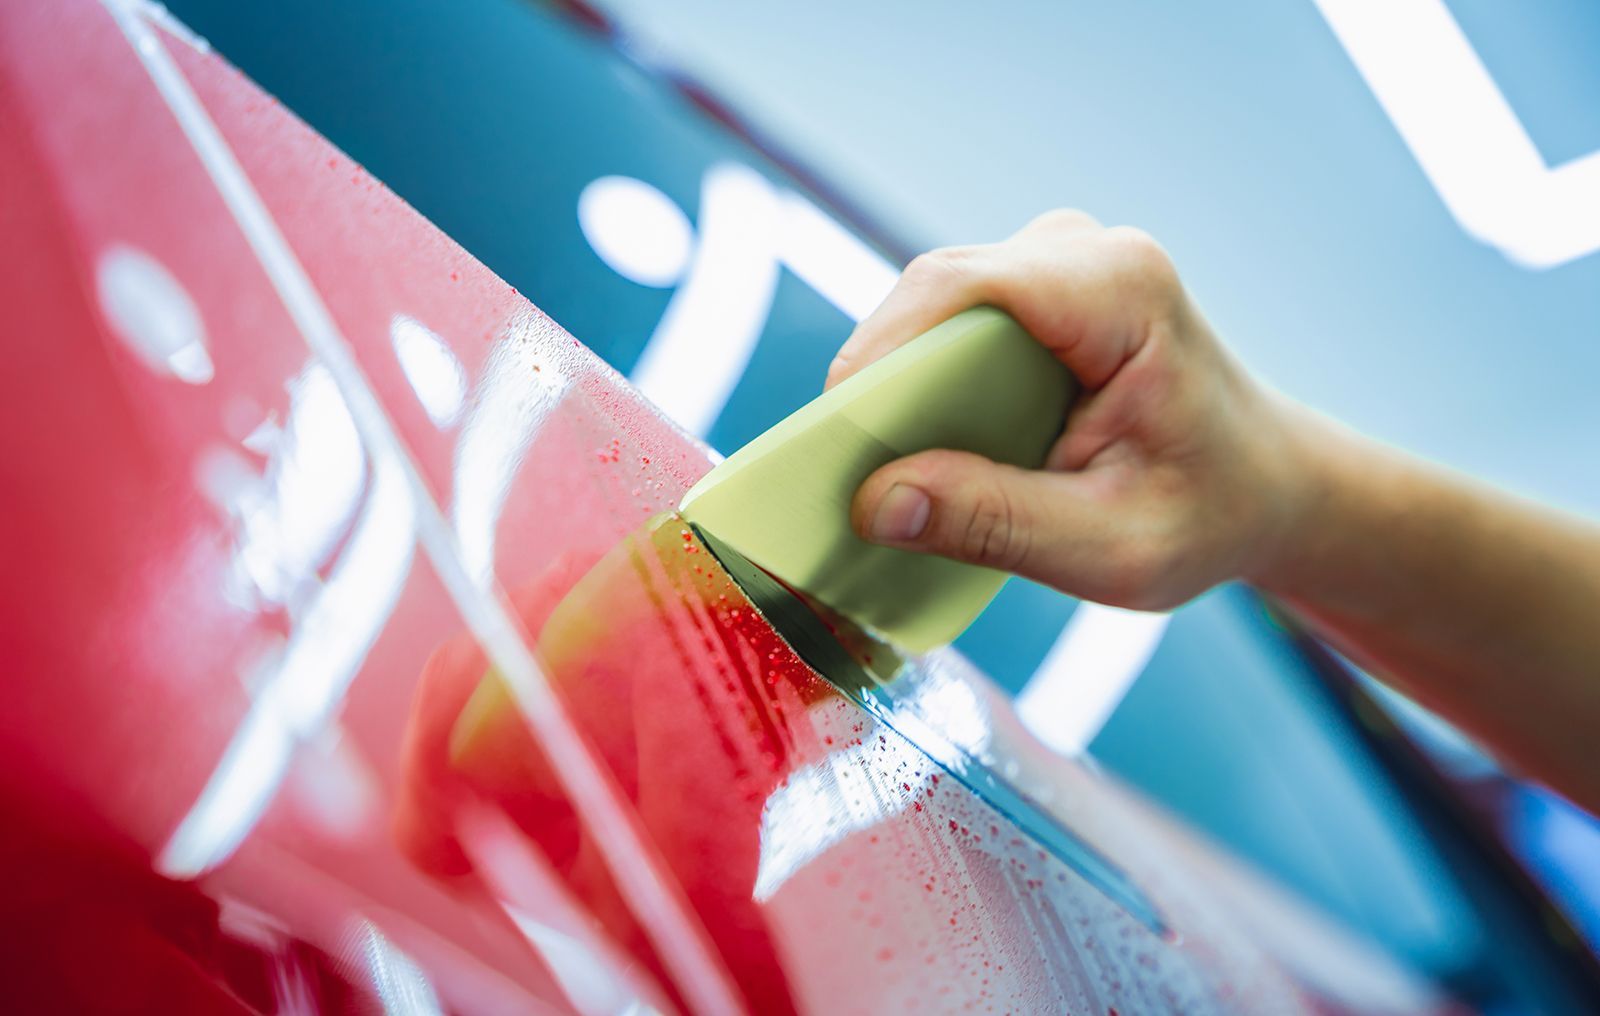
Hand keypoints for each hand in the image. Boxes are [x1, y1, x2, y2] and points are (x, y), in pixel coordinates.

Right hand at [829, 210, 1307, 610]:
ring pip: (929, 309)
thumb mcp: (1114, 548)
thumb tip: (875, 504)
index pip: (963, 289)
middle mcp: (1083, 252)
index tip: (833, 436)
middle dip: (878, 384)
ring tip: (881, 476)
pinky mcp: (1031, 293)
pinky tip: (919, 456)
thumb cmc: (1207, 511)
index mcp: (1120, 291)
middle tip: (844, 478)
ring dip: (896, 389)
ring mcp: (1054, 263)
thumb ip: (997, 523)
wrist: (1265, 485)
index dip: (880, 351)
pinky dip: (920, 388)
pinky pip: (944, 327)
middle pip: (934, 296)